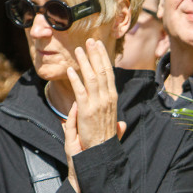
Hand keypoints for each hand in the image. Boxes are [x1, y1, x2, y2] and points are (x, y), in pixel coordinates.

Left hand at [64, 38, 124, 152]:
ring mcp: (97, 104)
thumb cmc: (106, 140)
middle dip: (96, 55)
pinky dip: (75, 79)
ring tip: (79, 50)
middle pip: (102, 71)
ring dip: (85, 62)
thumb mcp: (114, 129)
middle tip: (90, 41)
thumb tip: (122, 124)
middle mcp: (107, 99)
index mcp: (112, 99)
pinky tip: (70, 69)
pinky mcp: (86, 110)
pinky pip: (80, 91)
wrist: (101, 152)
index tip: (99, 47)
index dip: (104, 59)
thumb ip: (117, 124)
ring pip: (91, 77)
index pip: (109, 74)